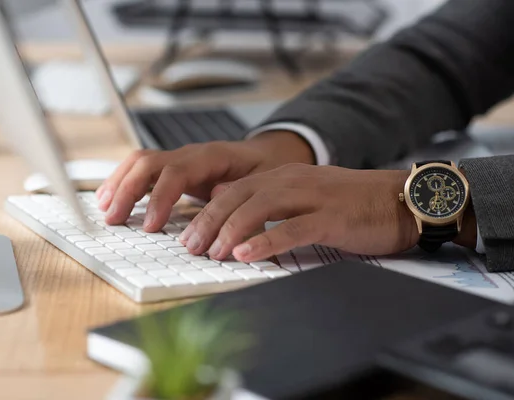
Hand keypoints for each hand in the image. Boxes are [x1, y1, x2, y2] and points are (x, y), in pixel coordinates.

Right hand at [96, 131, 314, 227]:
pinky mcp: (175, 170)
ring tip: (104, 210)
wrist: (271, 155)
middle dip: (127, 190)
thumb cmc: (268, 169)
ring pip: (140, 163)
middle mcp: (191, 154)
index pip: (176, 171)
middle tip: (115, 219)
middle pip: (149, 162)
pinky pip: (143, 171)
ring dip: (119, 185)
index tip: (150, 226)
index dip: (160, 198)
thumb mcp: (267, 182)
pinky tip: (111, 199)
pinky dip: (124, 183)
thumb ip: (244, 194)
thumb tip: (218, 207)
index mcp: (213, 156)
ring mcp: (181, 159)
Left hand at [179, 164, 419, 262]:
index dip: (206, 212)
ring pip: (259, 208)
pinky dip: (265, 241)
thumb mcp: (303, 194)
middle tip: (189, 247)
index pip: (233, 190)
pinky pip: (291, 228)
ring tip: (211, 252)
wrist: (401, 198)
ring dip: (229, 231)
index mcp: (283, 176)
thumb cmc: (352, 203)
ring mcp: (311, 197)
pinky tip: (245, 254)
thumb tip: (227, 202)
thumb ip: (267, 198)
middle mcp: (292, 181)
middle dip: (208, 222)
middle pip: (238, 197)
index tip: (187, 235)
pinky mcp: (331, 217)